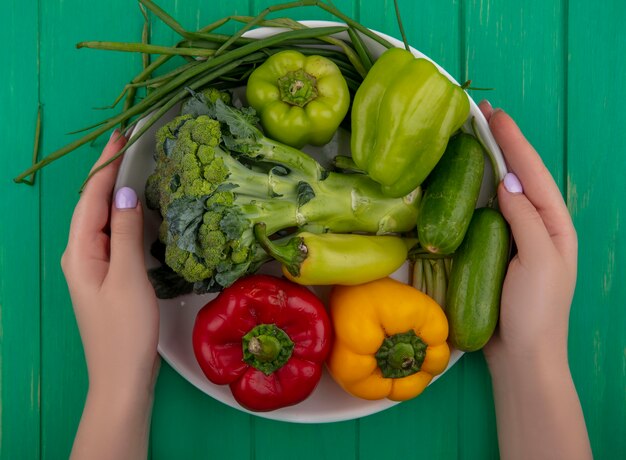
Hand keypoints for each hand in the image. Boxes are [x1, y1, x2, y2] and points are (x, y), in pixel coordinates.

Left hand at [62, 131, 158, 458]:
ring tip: (138, 169)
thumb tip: (126, 193)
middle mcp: (82, 254)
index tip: (121, 135)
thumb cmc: (124, 329)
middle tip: (132, 145)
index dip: (106, 165)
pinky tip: (142, 211)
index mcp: (80, 250)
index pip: (92, 197)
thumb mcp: (127, 277)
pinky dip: (127, 218)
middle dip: (109, 173)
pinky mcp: (109, 277)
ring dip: (118, 194)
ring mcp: (94, 266)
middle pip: (94, 205)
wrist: (122, 377)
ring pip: (105, 220)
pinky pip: (115, 237)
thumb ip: (125, 233)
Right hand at [478, 102, 577, 366]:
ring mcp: (516, 237)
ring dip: (489, 161)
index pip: (533, 172)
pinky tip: (465, 181)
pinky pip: (487, 212)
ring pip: (504, 190)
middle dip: (503, 143)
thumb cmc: (536, 310)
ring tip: (473, 137)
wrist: (522, 354)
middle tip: (481, 115)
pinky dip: (477, 190)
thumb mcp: (539, 260)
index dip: (513, 141)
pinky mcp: (496, 249)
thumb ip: (526, 218)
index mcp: (555, 223)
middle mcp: (538, 224)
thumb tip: (509, 181)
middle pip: (520, 174)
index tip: (493, 114)